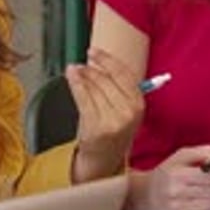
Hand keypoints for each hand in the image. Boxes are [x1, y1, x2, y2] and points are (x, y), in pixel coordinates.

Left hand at [66, 47, 143, 182]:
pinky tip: (70, 75)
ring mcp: (113, 120)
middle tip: (81, 64)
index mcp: (139, 105)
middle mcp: (128, 112)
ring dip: (82, 75)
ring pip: (94, 87)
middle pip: (107, 80)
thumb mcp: (124, 109)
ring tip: (75, 70)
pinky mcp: (96, 126)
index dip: (107, 60)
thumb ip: (118, 87)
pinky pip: (83, 98)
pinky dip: (75, 83)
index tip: (94, 52)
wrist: (104, 158)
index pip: (123, 74)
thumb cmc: (113, 130)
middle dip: (92, 69)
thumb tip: (99, 61)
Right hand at [127, 145, 209, 209]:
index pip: (209, 176)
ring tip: (201, 194)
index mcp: (177, 173)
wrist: (142, 195)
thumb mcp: (181, 156)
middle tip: (202, 185)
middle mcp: (176, 191)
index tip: (205, 174)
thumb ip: (205, 152)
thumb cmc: (166, 173)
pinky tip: (198, 204)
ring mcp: (177, 207)